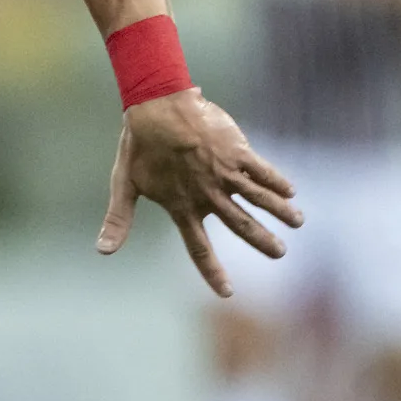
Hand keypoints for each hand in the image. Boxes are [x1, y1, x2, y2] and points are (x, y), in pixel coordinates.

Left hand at [97, 88, 301, 296]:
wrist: (158, 108)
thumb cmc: (139, 148)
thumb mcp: (124, 185)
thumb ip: (119, 219)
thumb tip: (102, 252)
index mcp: (181, 207)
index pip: (198, 248)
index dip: (212, 272)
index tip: (226, 292)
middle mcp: (207, 195)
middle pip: (240, 225)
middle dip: (262, 241)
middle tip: (280, 253)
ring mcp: (225, 173)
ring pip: (259, 198)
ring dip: (280, 212)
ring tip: (298, 223)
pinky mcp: (238, 152)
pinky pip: (263, 170)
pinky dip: (277, 181)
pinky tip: (291, 191)